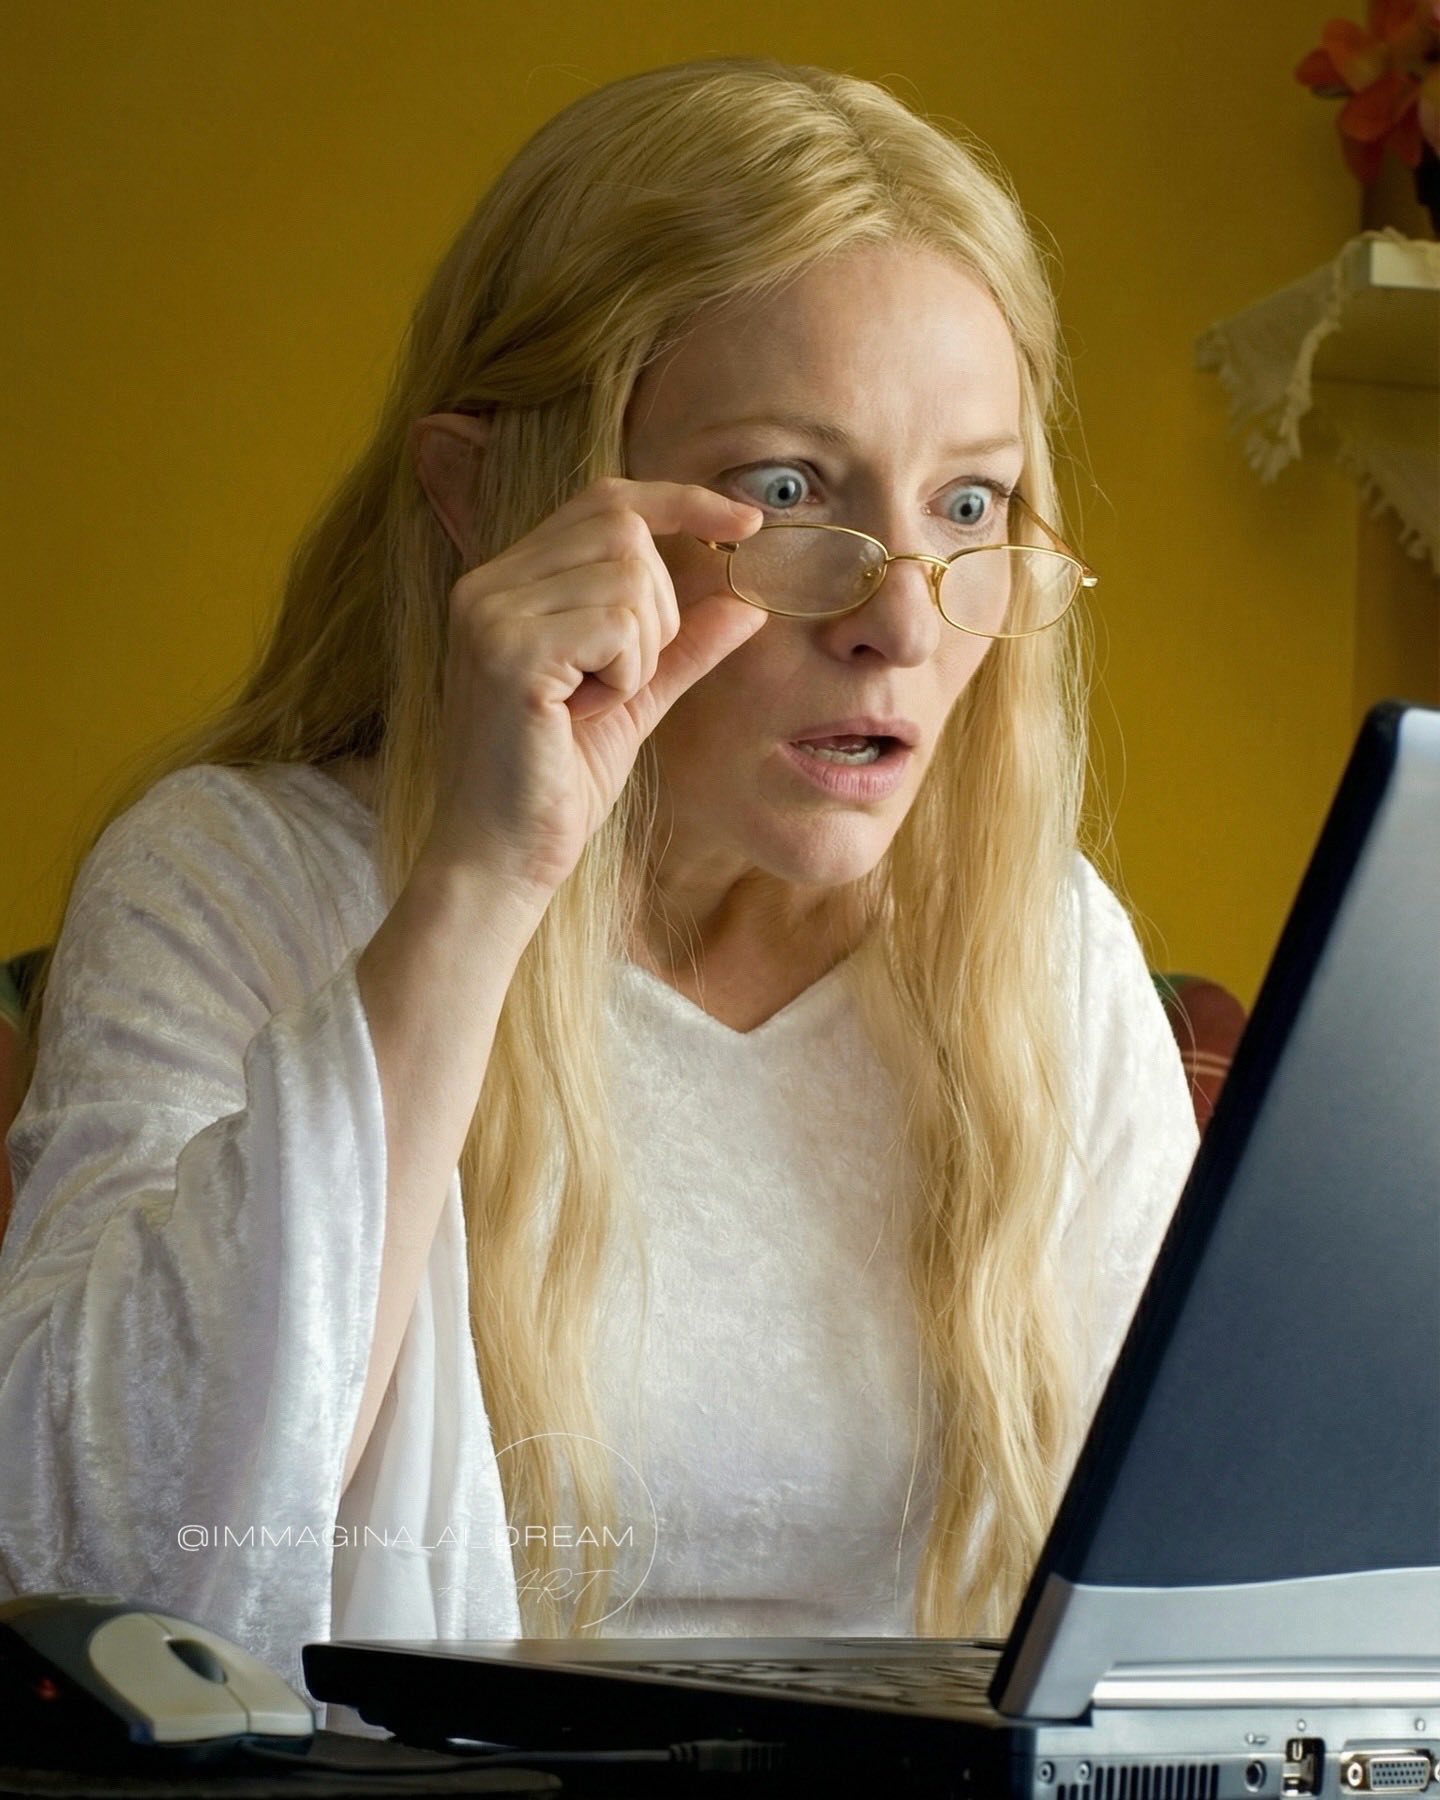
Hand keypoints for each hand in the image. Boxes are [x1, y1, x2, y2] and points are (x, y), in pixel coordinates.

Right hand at [421, 476, 766, 905]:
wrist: (502, 859)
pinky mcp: (507, 650)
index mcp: (508, 583)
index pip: (607, 501)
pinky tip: (581, 715)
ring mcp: (491, 611)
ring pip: (630, 579)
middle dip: (659, 607)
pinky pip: (618, 626)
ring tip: (591, 705)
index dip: (682, 501)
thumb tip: (748, 601)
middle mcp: (488, 583)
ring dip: (639, 652)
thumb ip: (684, 646)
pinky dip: (624, 675)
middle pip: (625, 530)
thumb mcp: (634, 699)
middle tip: (621, 680)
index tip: (749, 524)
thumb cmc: (558, 784)